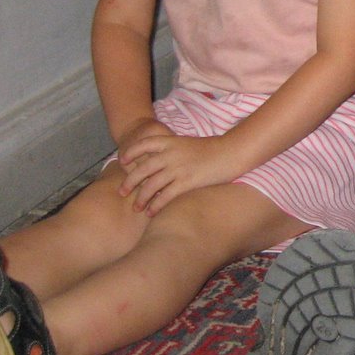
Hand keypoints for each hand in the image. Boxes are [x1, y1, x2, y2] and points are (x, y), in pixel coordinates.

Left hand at [117, 124, 239, 214]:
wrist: (232, 152)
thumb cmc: (214, 149)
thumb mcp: (189, 144)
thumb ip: (174, 150)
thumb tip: (162, 161)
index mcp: (171, 142)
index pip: (144, 145)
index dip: (131, 153)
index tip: (123, 162)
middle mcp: (171, 154)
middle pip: (142, 169)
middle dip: (130, 182)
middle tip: (122, 192)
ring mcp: (178, 168)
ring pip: (151, 185)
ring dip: (141, 198)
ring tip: (136, 207)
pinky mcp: (187, 181)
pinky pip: (165, 196)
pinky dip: (155, 205)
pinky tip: (152, 212)